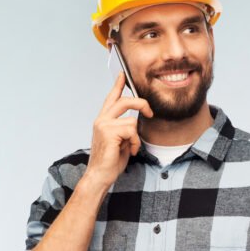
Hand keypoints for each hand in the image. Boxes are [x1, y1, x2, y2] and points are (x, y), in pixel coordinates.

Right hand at [85, 72, 152, 188]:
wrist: (100, 176)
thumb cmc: (110, 161)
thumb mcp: (120, 141)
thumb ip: (125, 128)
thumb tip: (136, 121)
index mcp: (103, 120)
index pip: (111, 98)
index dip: (118, 85)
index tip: (123, 74)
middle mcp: (101, 120)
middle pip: (124, 101)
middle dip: (141, 104)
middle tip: (150, 112)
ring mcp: (103, 125)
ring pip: (132, 120)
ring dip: (136, 137)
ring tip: (131, 147)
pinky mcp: (108, 132)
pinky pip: (132, 131)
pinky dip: (135, 142)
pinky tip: (130, 151)